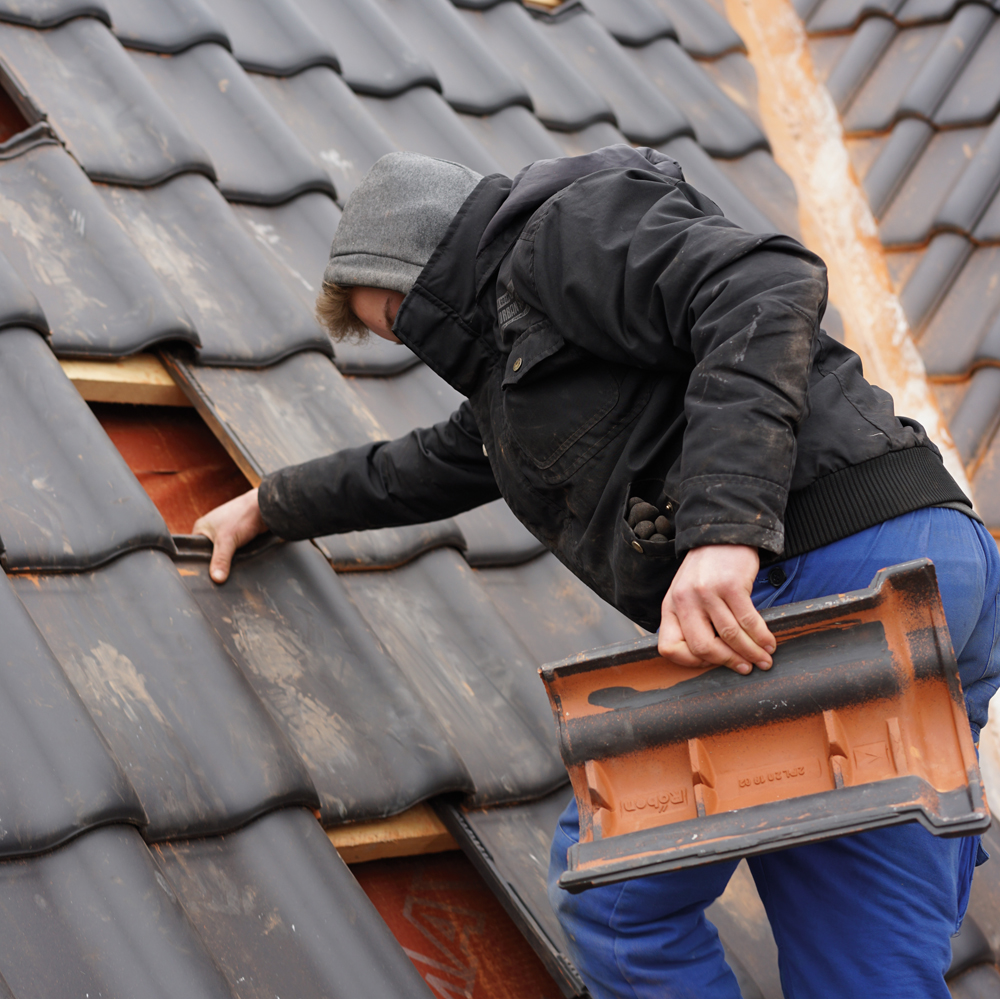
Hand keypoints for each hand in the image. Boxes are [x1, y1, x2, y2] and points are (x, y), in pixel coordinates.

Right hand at [193, 488, 267, 583]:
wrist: (265, 508)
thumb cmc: (242, 516)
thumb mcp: (227, 541)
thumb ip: (220, 560)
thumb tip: (216, 579)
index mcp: (201, 528)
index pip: (194, 550)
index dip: (199, 563)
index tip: (203, 577)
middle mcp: (211, 530)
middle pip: (209, 554)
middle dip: (214, 564)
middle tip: (217, 577)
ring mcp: (225, 533)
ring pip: (223, 554)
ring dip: (227, 561)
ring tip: (228, 573)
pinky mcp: (238, 537)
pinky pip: (234, 552)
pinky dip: (236, 557)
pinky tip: (238, 565)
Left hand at [658, 544, 775, 674]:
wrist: (722, 536)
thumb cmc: (706, 571)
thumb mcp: (686, 595)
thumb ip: (692, 622)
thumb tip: (711, 659)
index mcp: (670, 607)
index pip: (670, 648)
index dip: (691, 663)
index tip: (712, 664)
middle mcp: (685, 600)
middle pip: (702, 647)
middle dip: (728, 662)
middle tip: (746, 668)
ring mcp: (707, 592)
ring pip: (730, 635)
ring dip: (751, 652)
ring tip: (764, 659)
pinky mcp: (731, 585)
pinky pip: (748, 621)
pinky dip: (761, 636)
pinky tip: (768, 642)